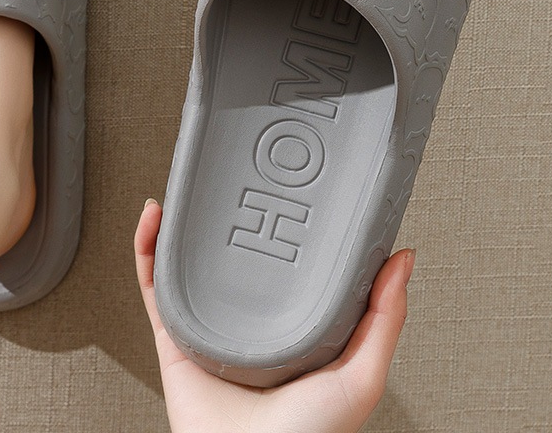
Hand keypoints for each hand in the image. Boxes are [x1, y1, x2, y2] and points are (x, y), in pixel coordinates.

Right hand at [134, 199, 413, 432]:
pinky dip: (147, 250)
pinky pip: (153, 285)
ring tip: (192, 185)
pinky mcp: (175, 335)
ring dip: (184, 222)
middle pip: (235, 257)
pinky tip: (155, 218)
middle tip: (236, 176)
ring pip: (190, 262)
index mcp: (292, 325)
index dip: (287, 225)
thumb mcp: (360, 375)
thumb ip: (383, 318)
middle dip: (231, 215)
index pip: (289, 265)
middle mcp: (250, 322)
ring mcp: (210, 326)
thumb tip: (404, 259)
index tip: (290, 189)